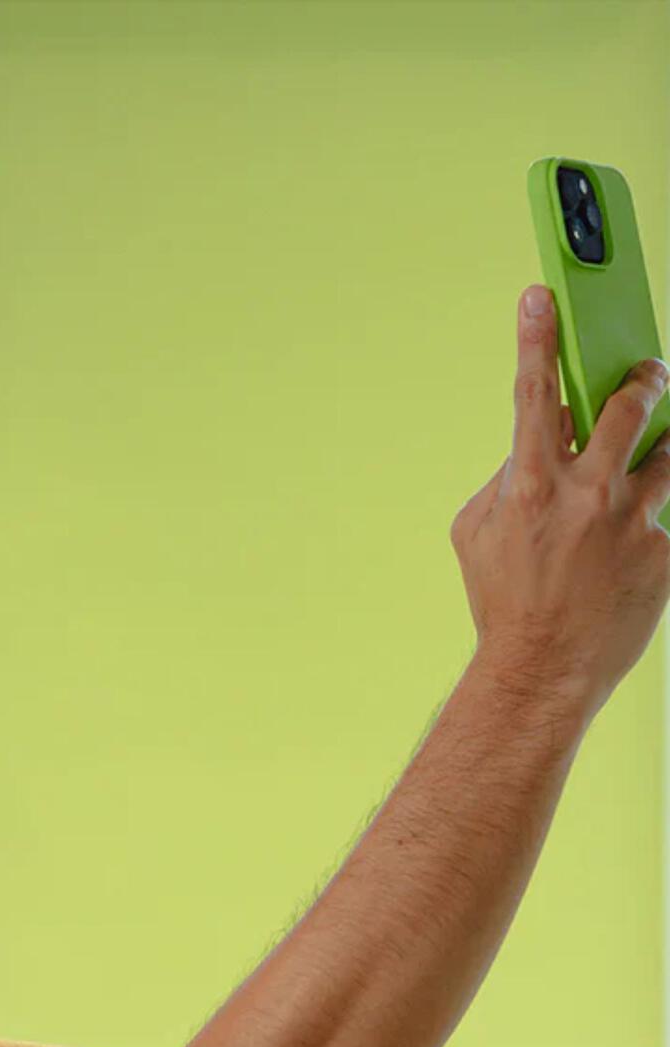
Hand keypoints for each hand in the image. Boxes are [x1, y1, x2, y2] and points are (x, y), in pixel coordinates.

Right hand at [450, 283, 669, 722]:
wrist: (543, 670)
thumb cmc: (503, 601)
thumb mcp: (477, 533)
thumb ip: (505, 478)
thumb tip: (537, 443)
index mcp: (531, 487)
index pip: (533, 394)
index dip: (535, 338)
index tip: (541, 294)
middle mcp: (586, 495)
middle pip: (630, 404)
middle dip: (642, 380)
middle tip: (646, 376)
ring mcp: (633, 522)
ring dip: (663, 444)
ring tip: (651, 458)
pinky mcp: (665, 552)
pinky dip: (655, 518)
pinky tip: (631, 546)